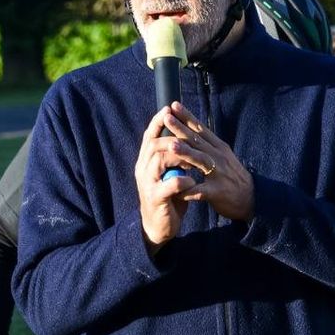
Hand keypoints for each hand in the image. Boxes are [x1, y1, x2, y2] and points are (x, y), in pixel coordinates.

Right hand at [135, 107, 197, 247]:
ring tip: (191, 157)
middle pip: (154, 144)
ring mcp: (148, 184)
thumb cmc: (168, 197)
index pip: (149, 136)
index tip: (169, 107)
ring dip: (177, 156)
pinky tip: (191, 181)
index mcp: (146, 162)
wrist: (159, 227)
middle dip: (171, 135)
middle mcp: (143, 170)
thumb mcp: (169, 174)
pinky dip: (182, 181)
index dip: (158, 121)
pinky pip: (169, 185)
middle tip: (186, 134)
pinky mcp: (156, 199)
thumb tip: (183, 136)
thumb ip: (172, 157)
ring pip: (159, 160)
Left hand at [161, 102, 253, 221]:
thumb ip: (207, 145)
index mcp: (218, 147)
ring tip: (171, 145)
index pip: (200, 129)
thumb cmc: (232, 176)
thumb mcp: (222, 156)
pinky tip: (176, 190)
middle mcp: (219, 157)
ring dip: (186, 152)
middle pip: (198, 141)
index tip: (173, 105)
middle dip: (181, 129)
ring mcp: (219, 174)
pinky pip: (200, 191)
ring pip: (200, 160)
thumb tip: (189, 131)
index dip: (187, 117)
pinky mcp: (218, 192)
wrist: (251, 198)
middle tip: (166, 118)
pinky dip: (188, 190)